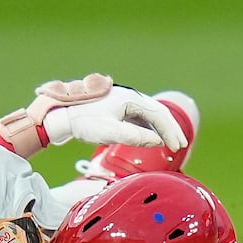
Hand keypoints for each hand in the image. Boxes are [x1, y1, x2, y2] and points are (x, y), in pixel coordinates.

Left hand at [41, 85, 187, 151]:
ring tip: (170, 143)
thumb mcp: (109, 133)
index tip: (177, 146)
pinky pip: (139, 116)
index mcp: (130, 99)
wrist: (61, 115)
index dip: (170, 131)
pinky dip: (148, 127)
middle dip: (170, 129)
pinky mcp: (117, 107)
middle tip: (181, 145)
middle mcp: (130, 96)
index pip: (158, 115)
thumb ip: (134, 137)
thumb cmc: (84, 123)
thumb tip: (157, 141)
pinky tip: (152, 138)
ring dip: (160, 128)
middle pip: (157, 112)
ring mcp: (124, 101)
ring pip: (149, 114)